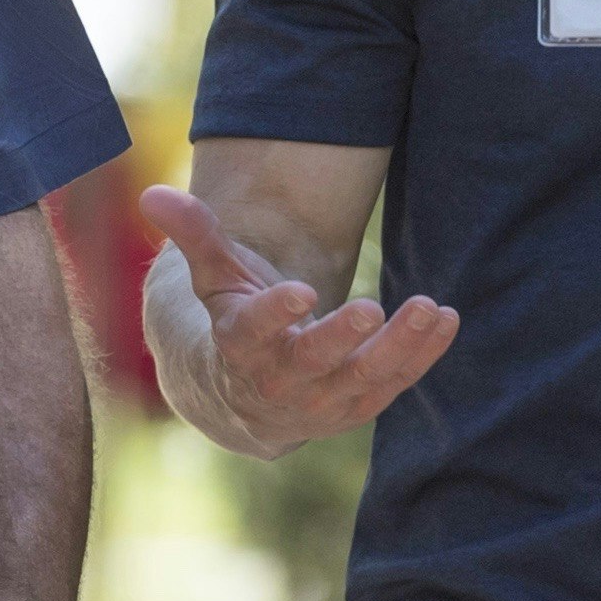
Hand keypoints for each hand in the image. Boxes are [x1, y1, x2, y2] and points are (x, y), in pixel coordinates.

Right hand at [138, 184, 456, 455]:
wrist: (247, 399)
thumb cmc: (234, 321)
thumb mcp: (214, 278)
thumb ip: (194, 235)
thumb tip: (151, 194)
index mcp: (238, 346)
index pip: (252, 332)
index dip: (274, 313)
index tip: (300, 290)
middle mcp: (279, 381)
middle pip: (312, 362)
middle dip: (342, 338)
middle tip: (372, 307)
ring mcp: (322, 400)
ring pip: (363, 378)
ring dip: (399, 346)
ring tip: (430, 307)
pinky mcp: (357, 406)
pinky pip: (394, 384)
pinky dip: (423, 356)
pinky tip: (448, 320)